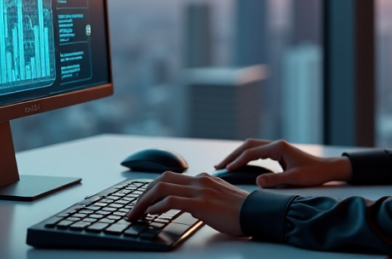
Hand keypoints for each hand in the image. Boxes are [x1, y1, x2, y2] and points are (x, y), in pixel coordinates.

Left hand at [126, 171, 248, 236]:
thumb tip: (186, 206)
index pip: (170, 178)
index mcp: (203, 179)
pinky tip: (150, 214)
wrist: (256, 213)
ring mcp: (200, 191)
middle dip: (143, 194)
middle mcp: (199, 181)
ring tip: (136, 214)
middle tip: (134, 209)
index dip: (152, 188)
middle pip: (161, 180)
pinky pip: (171, 202)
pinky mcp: (201, 203)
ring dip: (144, 202)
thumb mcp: (219, 199)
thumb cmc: (240, 211)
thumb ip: (202, 198)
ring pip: (162, 188)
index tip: (143, 201)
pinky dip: (156, 207)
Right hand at [215, 138, 352, 187]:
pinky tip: (239, 164)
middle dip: (232, 155)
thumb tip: (258, 182)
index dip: (238, 161)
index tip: (227, 169)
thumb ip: (275, 180)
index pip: (252, 152)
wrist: (326, 168)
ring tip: (224, 165)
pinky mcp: (277, 152)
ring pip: (251, 147)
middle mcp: (276, 144)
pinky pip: (257, 151)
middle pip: (248, 145)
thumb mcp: (295, 179)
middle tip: (218, 166)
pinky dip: (245, 156)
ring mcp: (276, 147)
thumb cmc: (313, 173)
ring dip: (237, 154)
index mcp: (278, 148)